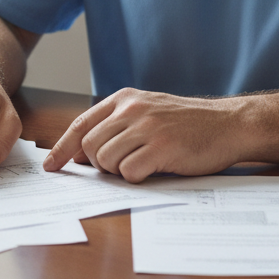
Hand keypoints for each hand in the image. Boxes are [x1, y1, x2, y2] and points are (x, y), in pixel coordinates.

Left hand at [43, 88, 250, 181]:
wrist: (227, 124)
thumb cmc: (186, 123)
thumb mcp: (147, 112)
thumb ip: (115, 127)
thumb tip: (79, 155)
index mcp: (124, 100)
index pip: (81, 124)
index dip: (62, 148)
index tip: (51, 166)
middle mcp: (131, 110)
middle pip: (90, 146)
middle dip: (99, 164)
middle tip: (122, 166)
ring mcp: (146, 128)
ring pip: (106, 160)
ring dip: (118, 172)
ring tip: (141, 165)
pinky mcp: (162, 148)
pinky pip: (129, 173)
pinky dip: (136, 178)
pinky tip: (153, 170)